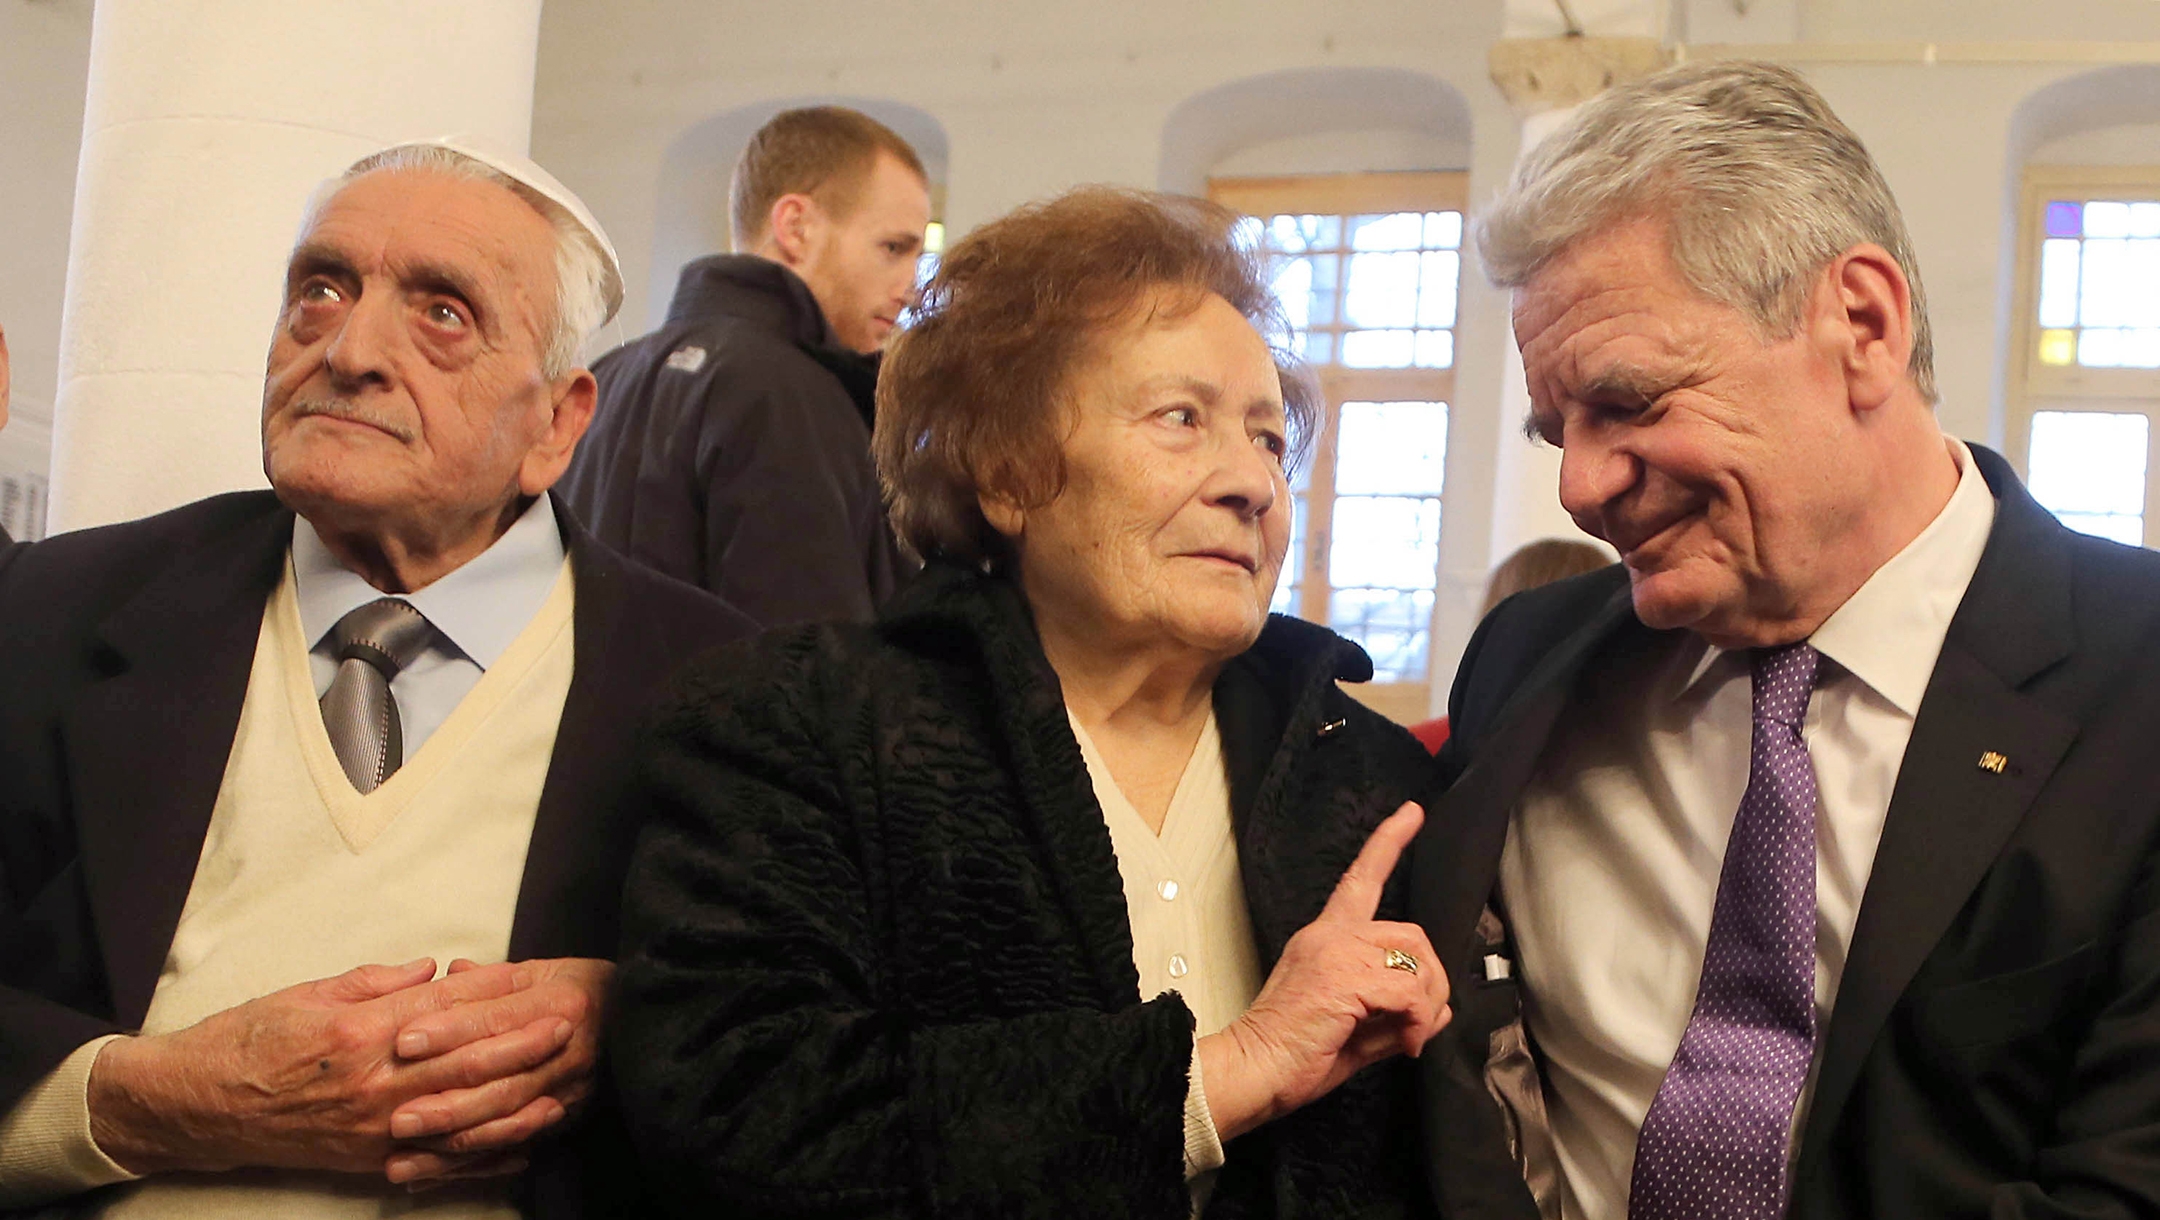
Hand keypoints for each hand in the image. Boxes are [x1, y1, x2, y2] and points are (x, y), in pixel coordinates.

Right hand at [87, 959, 572, 1176]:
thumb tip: (433, 968)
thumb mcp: (310, 990)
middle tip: (567, 1026)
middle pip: (464, 1060)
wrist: (196, 1105)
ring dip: (514, 1104)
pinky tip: (518, 1149)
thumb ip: (377, 979)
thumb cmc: (249, 1040)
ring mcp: (373, 1127)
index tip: (531, 977)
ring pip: (460, 1116)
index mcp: (361, 1031)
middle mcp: (374, 1082)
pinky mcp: (368, 1160)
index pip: (443, 1007)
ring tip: (560, 1090)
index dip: (492, 991)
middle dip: (521, 1044)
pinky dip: (480, 1158)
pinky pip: (436, 1161)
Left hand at [380, 957, 612, 1184]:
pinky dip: (472, 1163)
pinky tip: (434, 1174)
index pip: (497, 1019)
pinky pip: (516, 1145)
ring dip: (454, 1141)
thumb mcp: (541, 969)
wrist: (641, 1018)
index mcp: (562, 1002)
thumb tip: (445, 973)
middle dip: (445, 1102)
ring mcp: (572, 1089)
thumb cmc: (580, 988)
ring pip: (507, 1120)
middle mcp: (570, 1050)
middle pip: (501, 1080)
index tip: (403, 1041)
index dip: (449, 1030)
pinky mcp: (568, 1117)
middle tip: (397, 1116)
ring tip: (405, 1155)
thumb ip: (490, 977)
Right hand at [1198, 802, 1449, 1140]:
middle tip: (1419, 1021)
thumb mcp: (1354, 1029)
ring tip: (1406, 1037)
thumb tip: (1438, 1010)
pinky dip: (1417, 1022)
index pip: (1360, 879)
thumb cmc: (1293, 1056)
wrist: (1254, 1072)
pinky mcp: (1344, 978)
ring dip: (1425, 1006)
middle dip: (1431, 980)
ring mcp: (1336, 952)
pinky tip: (1402, 1043)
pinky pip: (1410, 993)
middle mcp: (1330, 936)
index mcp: (1325, 939)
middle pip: (1412, 934)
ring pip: (1416, 964)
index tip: (1411, 814)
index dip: (1389, 843)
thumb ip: (1395, 1014)